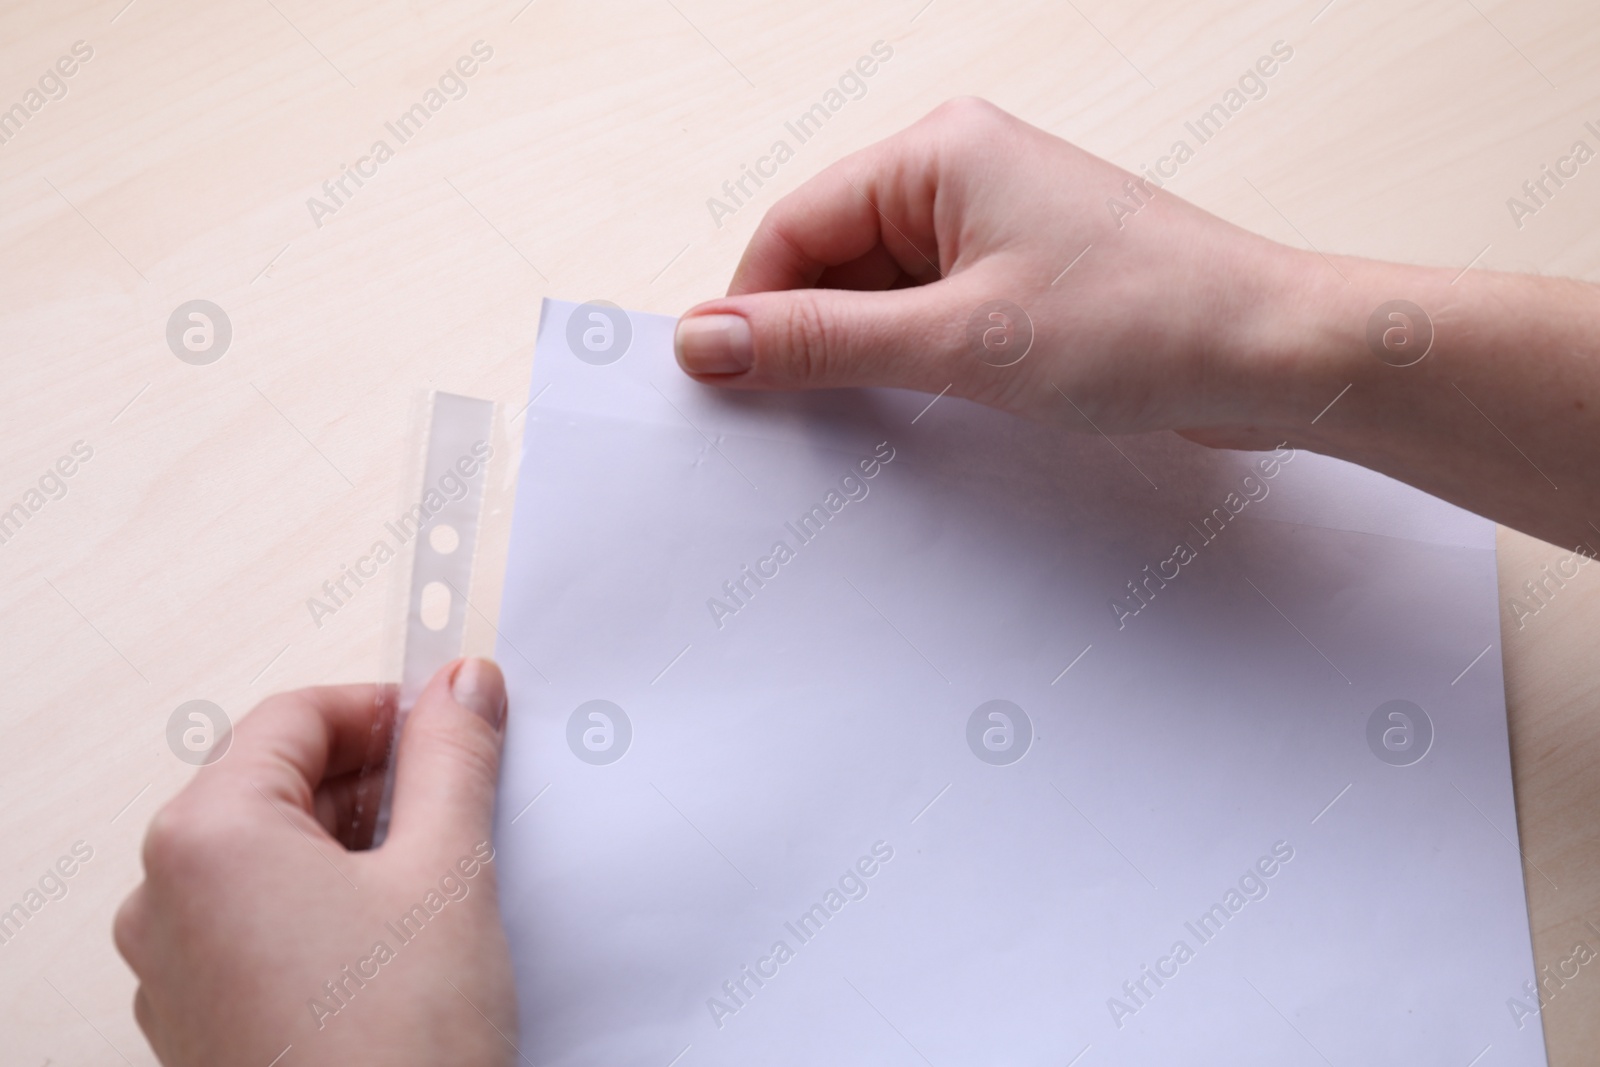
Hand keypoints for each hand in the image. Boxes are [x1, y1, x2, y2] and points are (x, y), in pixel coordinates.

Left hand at [114, 659, 518, 1066]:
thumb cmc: (395, 1052)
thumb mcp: (445, 872)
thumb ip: (453, 758)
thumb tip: (462, 688)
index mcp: (205, 838)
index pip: (294, 718)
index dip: (384, 707)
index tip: (450, 715)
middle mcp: (165, 898)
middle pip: (274, 783)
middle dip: (373, 777)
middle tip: (461, 789)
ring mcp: (176, 966)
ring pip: (269, 855)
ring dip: (354, 840)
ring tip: (438, 868)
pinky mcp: (203, 1019)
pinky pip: (258, 922)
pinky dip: (326, 902)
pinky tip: (399, 933)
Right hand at [674, 98, 1599, 550]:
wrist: (1277, 355)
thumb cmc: (1142, 324)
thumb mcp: (956, 343)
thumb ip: (820, 342)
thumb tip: (706, 341)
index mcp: (938, 150)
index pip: (794, 227)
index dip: (750, 310)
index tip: (722, 388)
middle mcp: (961, 171)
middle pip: (831, 255)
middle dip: (807, 336)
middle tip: (789, 422)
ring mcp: (997, 222)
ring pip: (880, 289)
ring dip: (861, 354)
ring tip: (871, 418)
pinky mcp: (1025, 273)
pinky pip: (931, 310)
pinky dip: (911, 358)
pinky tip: (918, 408)